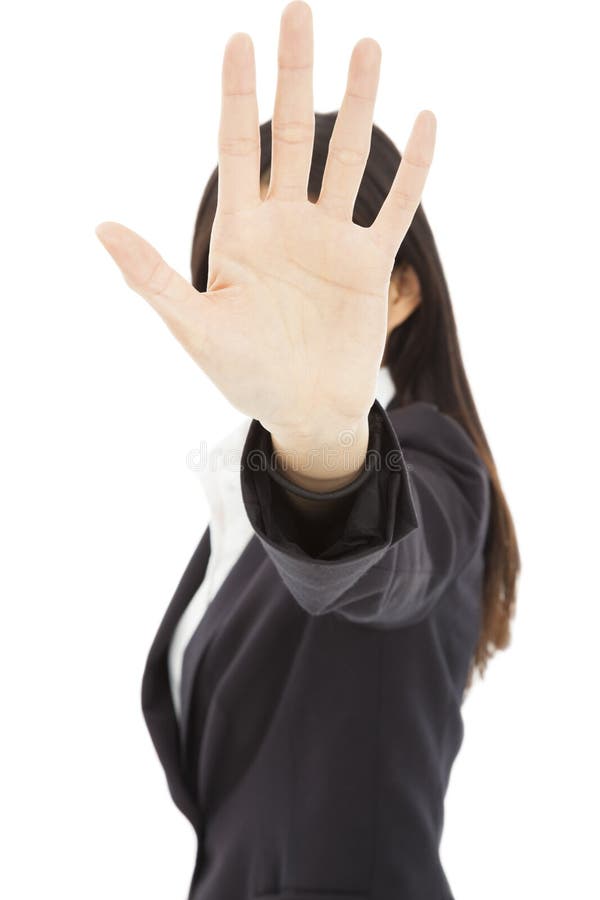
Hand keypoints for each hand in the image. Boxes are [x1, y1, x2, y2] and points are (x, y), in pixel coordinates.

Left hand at [95, 1, 435, 452]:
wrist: (305, 411)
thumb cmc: (245, 376)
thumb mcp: (194, 328)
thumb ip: (153, 277)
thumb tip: (100, 226)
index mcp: (241, 233)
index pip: (236, 148)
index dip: (236, 94)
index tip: (238, 38)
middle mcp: (287, 225)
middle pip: (291, 136)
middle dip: (294, 76)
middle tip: (299, 11)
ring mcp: (331, 241)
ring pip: (346, 159)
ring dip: (357, 104)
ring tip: (367, 45)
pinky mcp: (370, 265)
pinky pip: (394, 207)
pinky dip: (412, 168)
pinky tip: (424, 120)